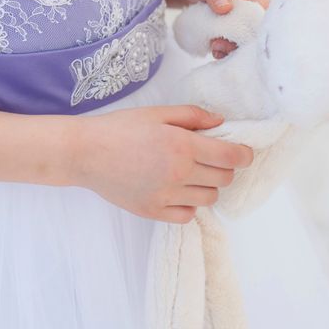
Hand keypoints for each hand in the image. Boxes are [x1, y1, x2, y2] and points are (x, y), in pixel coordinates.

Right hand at [71, 104, 253, 222]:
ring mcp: (166, 196)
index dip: (244, 154)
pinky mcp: (153, 211)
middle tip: (209, 158)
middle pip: (225, 178)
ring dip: (207, 186)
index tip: (242, 152)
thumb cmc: (119, 128)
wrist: (85, 153)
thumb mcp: (157, 113)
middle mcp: (179, 173)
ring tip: (190, 174)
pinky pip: (188, 215)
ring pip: (209, 198)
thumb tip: (221, 122)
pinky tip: (177, 190)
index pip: (231, 157)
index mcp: (182, 145)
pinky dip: (188, 204)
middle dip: (224, 167)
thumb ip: (193, 116)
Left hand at [181, 0, 270, 58]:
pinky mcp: (233, 33)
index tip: (241, 37)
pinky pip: (234, 45)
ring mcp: (243, 22)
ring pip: (245, 41)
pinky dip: (226, 51)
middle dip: (242, 41)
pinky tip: (215, 52)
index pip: (265, 12)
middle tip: (220, 45)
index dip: (257, 27)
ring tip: (215, 48)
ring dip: (232, 48)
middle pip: (257, 30)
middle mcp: (252, 8)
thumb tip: (225, 8)